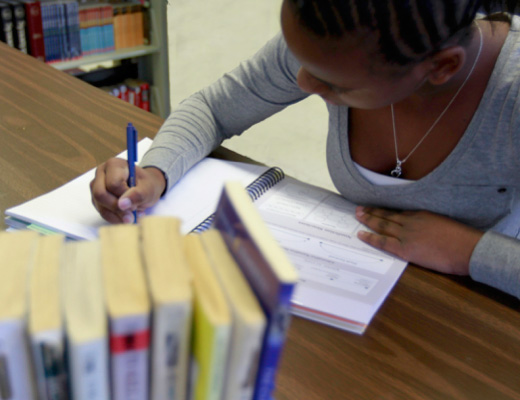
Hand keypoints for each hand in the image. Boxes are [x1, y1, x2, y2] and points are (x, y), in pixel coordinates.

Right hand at [90, 158, 165, 223]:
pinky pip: (101, 212)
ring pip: (100, 205)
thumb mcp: (148, 189)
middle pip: (100, 194)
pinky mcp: (96, 199)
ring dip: (117, 215)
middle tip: (133, 215)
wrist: (145, 189)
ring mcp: (96, 186)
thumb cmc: (146, 185)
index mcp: (114, 165)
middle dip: (117, 208)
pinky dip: (115, 218)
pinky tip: (126, 216)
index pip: (113, 184)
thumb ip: (137, 195)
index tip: (136, 202)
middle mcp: (101, 173)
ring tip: (133, 216)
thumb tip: (122, 204)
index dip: (124, 196)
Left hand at [355, 206, 483, 274]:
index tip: (375, 208)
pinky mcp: (406, 249)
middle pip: (387, 215)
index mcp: (421, 215)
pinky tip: (361, 234)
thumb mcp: (444, 224)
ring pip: (382, 225)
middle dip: (371, 211)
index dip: (384, 210)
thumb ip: (430, 224)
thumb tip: (423, 230)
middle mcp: (411, 222)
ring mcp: (407, 235)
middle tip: (359, 208)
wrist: (468, 249)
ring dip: (368, 220)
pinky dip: (371, 238)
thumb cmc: (462, 239)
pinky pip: (384, 242)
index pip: (398, 212)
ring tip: (357, 216)